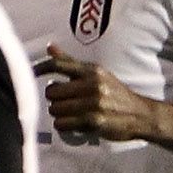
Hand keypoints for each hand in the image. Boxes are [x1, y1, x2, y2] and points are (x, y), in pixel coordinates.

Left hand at [38, 45, 161, 142]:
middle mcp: (92, 84)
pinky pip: (61, 123)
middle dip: (55, 98)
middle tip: (66, 101)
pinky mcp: (93, 120)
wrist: (141, 114)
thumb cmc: (114, 93)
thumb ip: (71, 62)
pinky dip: (64, 125)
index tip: (30, 72)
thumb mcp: (97, 74)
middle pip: (51, 91)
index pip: (58, 64)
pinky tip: (75, 122)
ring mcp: (93, 103)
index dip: (40, 68)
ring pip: (54, 108)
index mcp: (92, 71)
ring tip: (72, 112)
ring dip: (59, 113)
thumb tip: (50, 47)